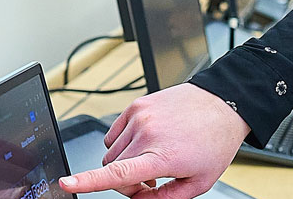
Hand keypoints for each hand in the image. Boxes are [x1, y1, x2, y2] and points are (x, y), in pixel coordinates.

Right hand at [57, 83, 249, 198]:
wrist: (224, 103)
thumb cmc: (215, 141)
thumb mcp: (198, 182)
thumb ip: (165, 198)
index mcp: (163, 155)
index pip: (118, 173)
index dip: (88, 181)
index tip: (67, 184)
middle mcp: (148, 133)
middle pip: (112, 168)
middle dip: (125, 181)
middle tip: (151, 181)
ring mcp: (140, 117)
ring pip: (111, 152)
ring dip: (124, 162)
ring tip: (151, 159)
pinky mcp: (136, 105)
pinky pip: (113, 133)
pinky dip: (123, 144)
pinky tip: (146, 142)